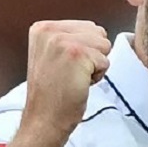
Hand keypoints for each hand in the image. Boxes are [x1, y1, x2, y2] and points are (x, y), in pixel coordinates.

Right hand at [22, 20, 110, 137]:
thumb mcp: (50, 55)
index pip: (87, 27)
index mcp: (42, 28)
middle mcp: (50, 30)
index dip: (84, 50)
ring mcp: (63, 41)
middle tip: (70, 74)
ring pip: (104, 45)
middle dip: (92, 55)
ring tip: (74, 78)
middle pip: (98, 33)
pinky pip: (105, 61)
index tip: (63, 67)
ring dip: (95, 65)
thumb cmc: (51, 94)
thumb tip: (98, 32)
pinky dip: (97, 76)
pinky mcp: (77, 54)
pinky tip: (78, 85)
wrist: (43, 120)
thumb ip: (67, 38)